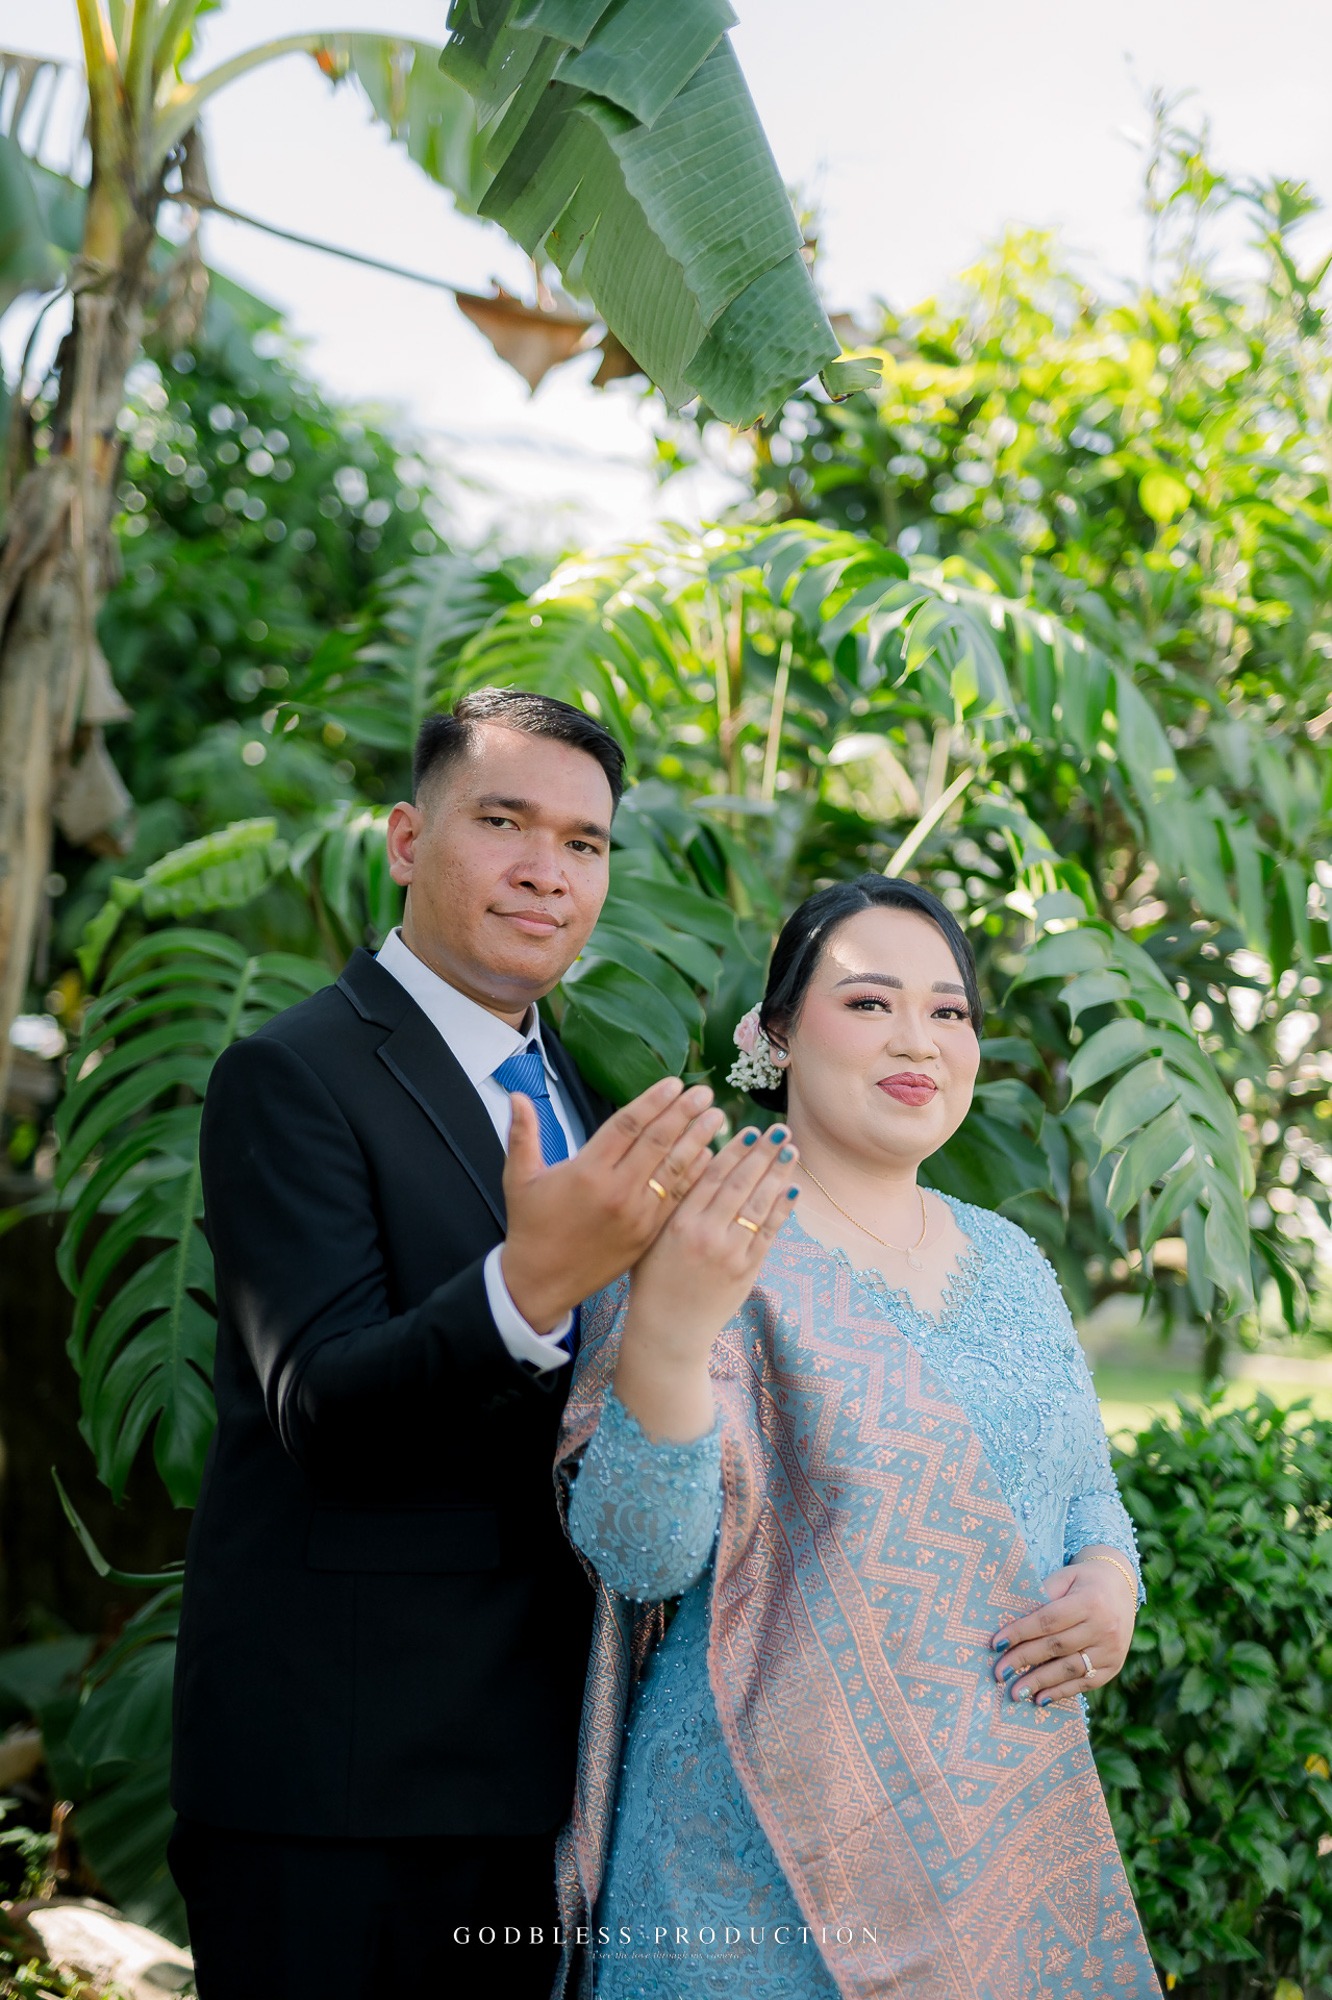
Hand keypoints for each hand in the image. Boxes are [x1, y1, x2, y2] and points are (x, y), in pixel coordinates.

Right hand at [500, 1076, 723, 1331]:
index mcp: (587, 1171)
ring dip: (697, 1140)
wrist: (541, 1281)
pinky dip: (694, 1176)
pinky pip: (677, 1199)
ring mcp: (636, 1215)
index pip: (628, 1126)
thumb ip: (522, 1133)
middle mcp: (617, 1191)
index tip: (674, 1083)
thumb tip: (517, 1095)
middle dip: (684, 1114)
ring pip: (674, 1170)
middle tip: (704, 1093)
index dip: (653, 1102)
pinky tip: (709, 1157)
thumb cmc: (530, 1226)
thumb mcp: (520, 1177)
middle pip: (658, 1143)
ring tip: (716, 1117)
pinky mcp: (647, 1235)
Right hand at [610, 1123, 798, 1442]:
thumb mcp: (652, 1237)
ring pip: (758, 1205)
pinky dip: (781, 1210)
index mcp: (679, 1222)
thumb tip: (695, 1164)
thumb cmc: (652, 1280)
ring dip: (778, 1175)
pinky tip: (792, 1190)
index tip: (749, 1129)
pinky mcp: (746, 1271)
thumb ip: (673, 1204)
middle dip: (763, 1154)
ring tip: (791, 1152)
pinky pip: (768, 1234)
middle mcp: (706, 1234)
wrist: (667, 1331)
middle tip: (780, 1129)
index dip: (734, 1151)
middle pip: (740, 1184)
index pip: (712, 1176)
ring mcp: (730, 1254)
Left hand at [989, 1548, 1136, 1706]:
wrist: (1121, 1586)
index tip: (996, 1643)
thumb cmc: (1083, 1581)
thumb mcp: (1065, 1577)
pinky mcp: (1114, 1667)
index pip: (1048, 1620)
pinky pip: (1085, 1683)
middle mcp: (1104, 1628)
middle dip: (1024, 1660)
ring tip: (1016, 1692)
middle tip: (999, 1673)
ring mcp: (1111, 1650)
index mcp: (1090, 1601)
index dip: (1021, 1632)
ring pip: (1070, 1670)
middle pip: (1057, 1647)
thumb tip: (1010, 1621)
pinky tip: (1040, 1698)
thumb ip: (1042, 1596)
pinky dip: (1061, 1692)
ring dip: (1040, 1682)